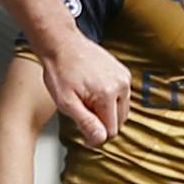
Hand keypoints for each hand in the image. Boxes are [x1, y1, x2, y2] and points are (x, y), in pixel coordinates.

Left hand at [38, 32, 127, 148]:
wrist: (62, 45)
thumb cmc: (60, 71)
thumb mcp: (65, 102)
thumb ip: (85, 121)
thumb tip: (100, 139)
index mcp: (108, 94)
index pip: (111, 130)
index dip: (96, 137)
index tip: (83, 135)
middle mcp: (122, 85)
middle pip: (118, 121)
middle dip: (101, 123)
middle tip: (81, 113)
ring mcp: (124, 77)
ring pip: (121, 109)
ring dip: (106, 112)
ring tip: (85, 101)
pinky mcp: (123, 72)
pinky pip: (121, 96)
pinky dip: (109, 100)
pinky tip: (92, 93)